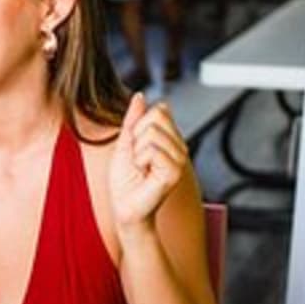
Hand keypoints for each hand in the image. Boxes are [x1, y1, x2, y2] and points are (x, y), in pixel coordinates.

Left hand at [108, 92, 189, 231]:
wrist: (125, 207)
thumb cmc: (125, 180)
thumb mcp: (125, 142)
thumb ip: (133, 119)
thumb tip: (140, 96)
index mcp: (170, 138)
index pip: (159, 110)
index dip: (138, 126)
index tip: (136, 147)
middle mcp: (179, 146)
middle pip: (156, 117)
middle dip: (137, 138)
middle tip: (138, 159)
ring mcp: (180, 159)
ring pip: (152, 133)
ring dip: (137, 152)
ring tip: (142, 167)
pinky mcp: (175, 171)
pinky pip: (153, 150)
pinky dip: (140, 161)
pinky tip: (144, 173)